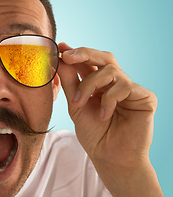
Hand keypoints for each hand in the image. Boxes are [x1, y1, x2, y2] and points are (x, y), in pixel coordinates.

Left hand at [57, 42, 161, 195]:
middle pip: (104, 57)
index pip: (91, 62)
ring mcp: (131, 89)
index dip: (77, 53)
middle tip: (68, 56)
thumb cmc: (94, 133)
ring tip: (80, 103)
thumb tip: (61, 59)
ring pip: (111, 70)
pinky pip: (125, 87)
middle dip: (84, 53)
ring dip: (90, 84)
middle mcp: (116, 84)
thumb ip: (70, 82)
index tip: (61, 48)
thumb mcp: (76, 104)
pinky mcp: (145, 98)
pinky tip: (104, 115)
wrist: (109, 157)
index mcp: (101, 84)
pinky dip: (109, 99)